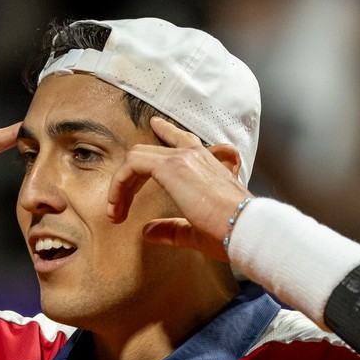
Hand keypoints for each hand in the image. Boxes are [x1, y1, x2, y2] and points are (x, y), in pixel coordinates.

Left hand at [106, 116, 250, 261]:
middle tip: (118, 203)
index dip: (164, 133)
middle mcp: (194, 156)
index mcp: (205, 165)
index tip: (154, 127)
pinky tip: (116, 206)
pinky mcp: (171, 166)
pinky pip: (132, 165)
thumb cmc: (230, 232)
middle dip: (129, 177)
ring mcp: (182, 158)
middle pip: (150, 151)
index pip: (181, 140)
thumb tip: (148, 231)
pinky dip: (119, 184)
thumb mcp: (195, 231)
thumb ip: (171, 229)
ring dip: (121, 184)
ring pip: (137, 156)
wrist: (244, 228)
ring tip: (115, 211)